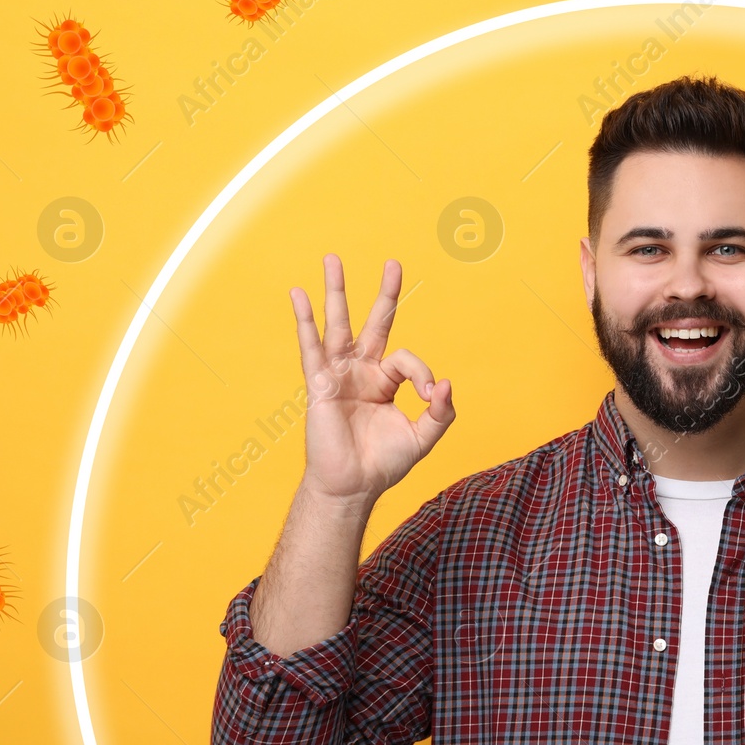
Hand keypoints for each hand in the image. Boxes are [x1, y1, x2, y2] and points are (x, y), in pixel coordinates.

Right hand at [290, 254, 454, 509]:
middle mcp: (362, 372)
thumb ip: (441, 412)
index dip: (423, 373)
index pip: (407, 359)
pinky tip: (297, 294)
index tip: (431, 395)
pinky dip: (304, 320)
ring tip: (332, 259)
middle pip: (375, 323)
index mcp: (385, 381)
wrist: (353, 486)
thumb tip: (446, 383)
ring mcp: (339, 374)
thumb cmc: (383, 463)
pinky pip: (310, 346)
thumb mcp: (423, 437)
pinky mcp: (319, 383)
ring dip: (336, 292)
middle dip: (385, 294)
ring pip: (339, 325)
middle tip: (394, 263)